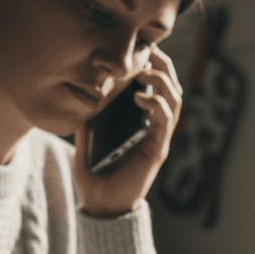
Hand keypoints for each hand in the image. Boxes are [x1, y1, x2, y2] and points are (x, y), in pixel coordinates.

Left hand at [73, 44, 183, 217]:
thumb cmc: (95, 175)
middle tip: (150, 50)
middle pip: (171, 88)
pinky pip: (164, 121)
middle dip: (163, 66)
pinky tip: (140, 97)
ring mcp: (158, 138)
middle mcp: (155, 127)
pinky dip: (156, 105)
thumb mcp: (86, 139)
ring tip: (144, 70)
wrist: (101, 204)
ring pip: (174, 101)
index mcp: (142, 122)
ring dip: (162, 81)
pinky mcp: (157, 149)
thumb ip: (88, 119)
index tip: (143, 48)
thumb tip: (80, 95)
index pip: (156, 87)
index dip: (155, 66)